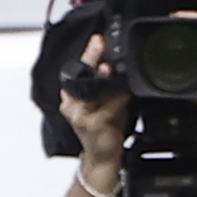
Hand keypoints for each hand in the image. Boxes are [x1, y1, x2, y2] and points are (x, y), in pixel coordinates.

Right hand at [58, 33, 131, 166]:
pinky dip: (117, 99)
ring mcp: (78, 114)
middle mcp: (71, 102)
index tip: (98, 39)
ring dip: (105, 77)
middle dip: (91, 57)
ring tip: (112, 68)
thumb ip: (111, 82)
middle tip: (100, 43)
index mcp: (72, 94)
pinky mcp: (90, 125)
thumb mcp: (109, 100)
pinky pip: (106, 107)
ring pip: (92, 88)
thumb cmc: (105, 127)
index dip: (88, 52)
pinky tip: (126, 93)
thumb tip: (120, 62)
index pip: (78, 68)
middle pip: (81, 74)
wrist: (103, 157)